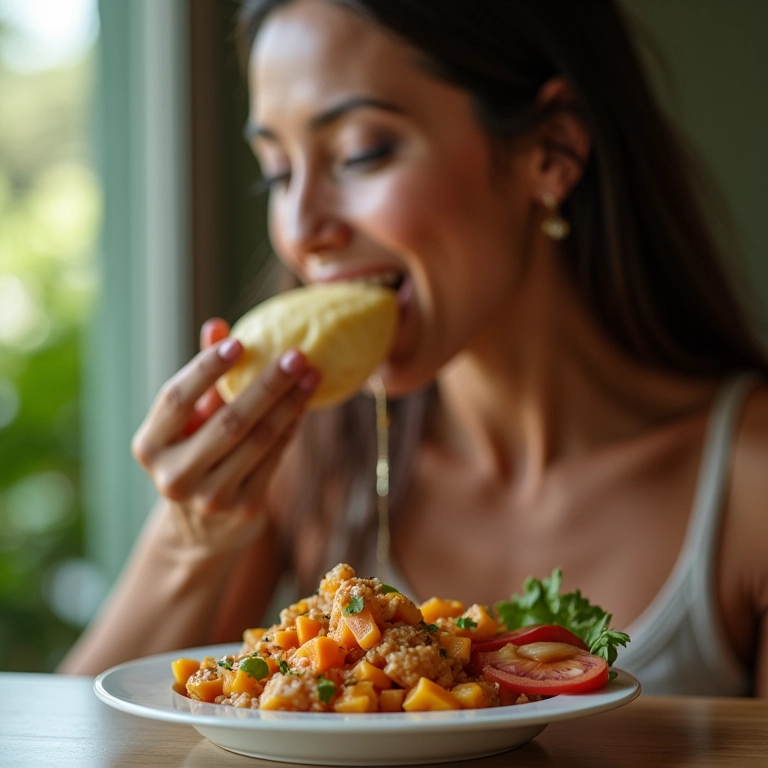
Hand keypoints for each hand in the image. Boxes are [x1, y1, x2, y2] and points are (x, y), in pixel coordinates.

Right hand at [131, 317, 318, 543]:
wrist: (199, 531)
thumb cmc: (192, 455)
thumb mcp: (188, 421)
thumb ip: (203, 378)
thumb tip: (218, 325)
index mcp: (149, 446)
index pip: (175, 399)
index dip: (206, 368)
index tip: (239, 340)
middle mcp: (174, 475)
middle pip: (228, 420)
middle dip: (267, 384)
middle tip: (297, 354)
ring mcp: (210, 497)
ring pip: (259, 440)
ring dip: (290, 404)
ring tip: (312, 375)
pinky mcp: (243, 509)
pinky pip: (274, 458)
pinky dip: (291, 427)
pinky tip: (305, 404)